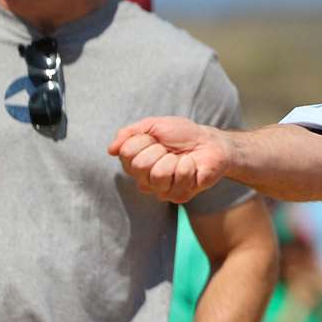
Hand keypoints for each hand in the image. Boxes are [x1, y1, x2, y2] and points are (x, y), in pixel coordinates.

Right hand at [110, 117, 229, 203]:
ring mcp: (161, 190)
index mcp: (134, 163)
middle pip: (139, 165)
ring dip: (173, 159)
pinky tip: (191, 165)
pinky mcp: (179, 196)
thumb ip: (129, 134)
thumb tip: (111, 150)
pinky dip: (188, 165)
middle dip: (158, 149)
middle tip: (169, 149)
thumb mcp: (154, 125)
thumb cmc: (182, 135)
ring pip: (158, 175)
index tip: (156, 138)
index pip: (126, 152)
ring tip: (180, 158)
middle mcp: (144, 180)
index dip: (144, 140)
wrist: (210, 142)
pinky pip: (179, 178)